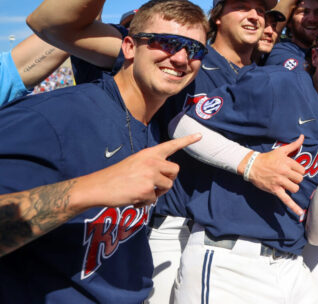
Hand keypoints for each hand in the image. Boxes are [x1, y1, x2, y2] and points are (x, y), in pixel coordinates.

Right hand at [79, 134, 201, 207]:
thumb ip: (151, 165)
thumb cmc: (116, 176)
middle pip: (175, 170)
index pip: (171, 145)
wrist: (98, 186)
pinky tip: (134, 198)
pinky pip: (154, 199)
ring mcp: (151, 175)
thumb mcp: (135, 163)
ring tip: (141, 191)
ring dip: (158, 192)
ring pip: (168, 186)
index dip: (187, 140)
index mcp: (149, 153)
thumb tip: (165, 177)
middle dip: (168, 179)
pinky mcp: (148, 190)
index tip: (200, 135)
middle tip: (155, 184)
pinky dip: (146, 202)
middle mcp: (152, 162)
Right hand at [246, 135, 306, 215]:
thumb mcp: (281, 150)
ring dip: (292, 187)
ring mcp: (279, 182)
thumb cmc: (268, 158)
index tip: (292, 170)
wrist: (252, 166)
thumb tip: (302, 137)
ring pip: (295, 188)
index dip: (298, 171)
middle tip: (288, 177)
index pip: (302, 170)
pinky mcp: (275, 190)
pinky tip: (300, 213)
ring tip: (286, 184)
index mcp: (287, 162)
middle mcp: (284, 172)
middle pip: (299, 179)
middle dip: (296, 179)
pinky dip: (293, 207)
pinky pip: (286, 200)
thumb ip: (294, 145)